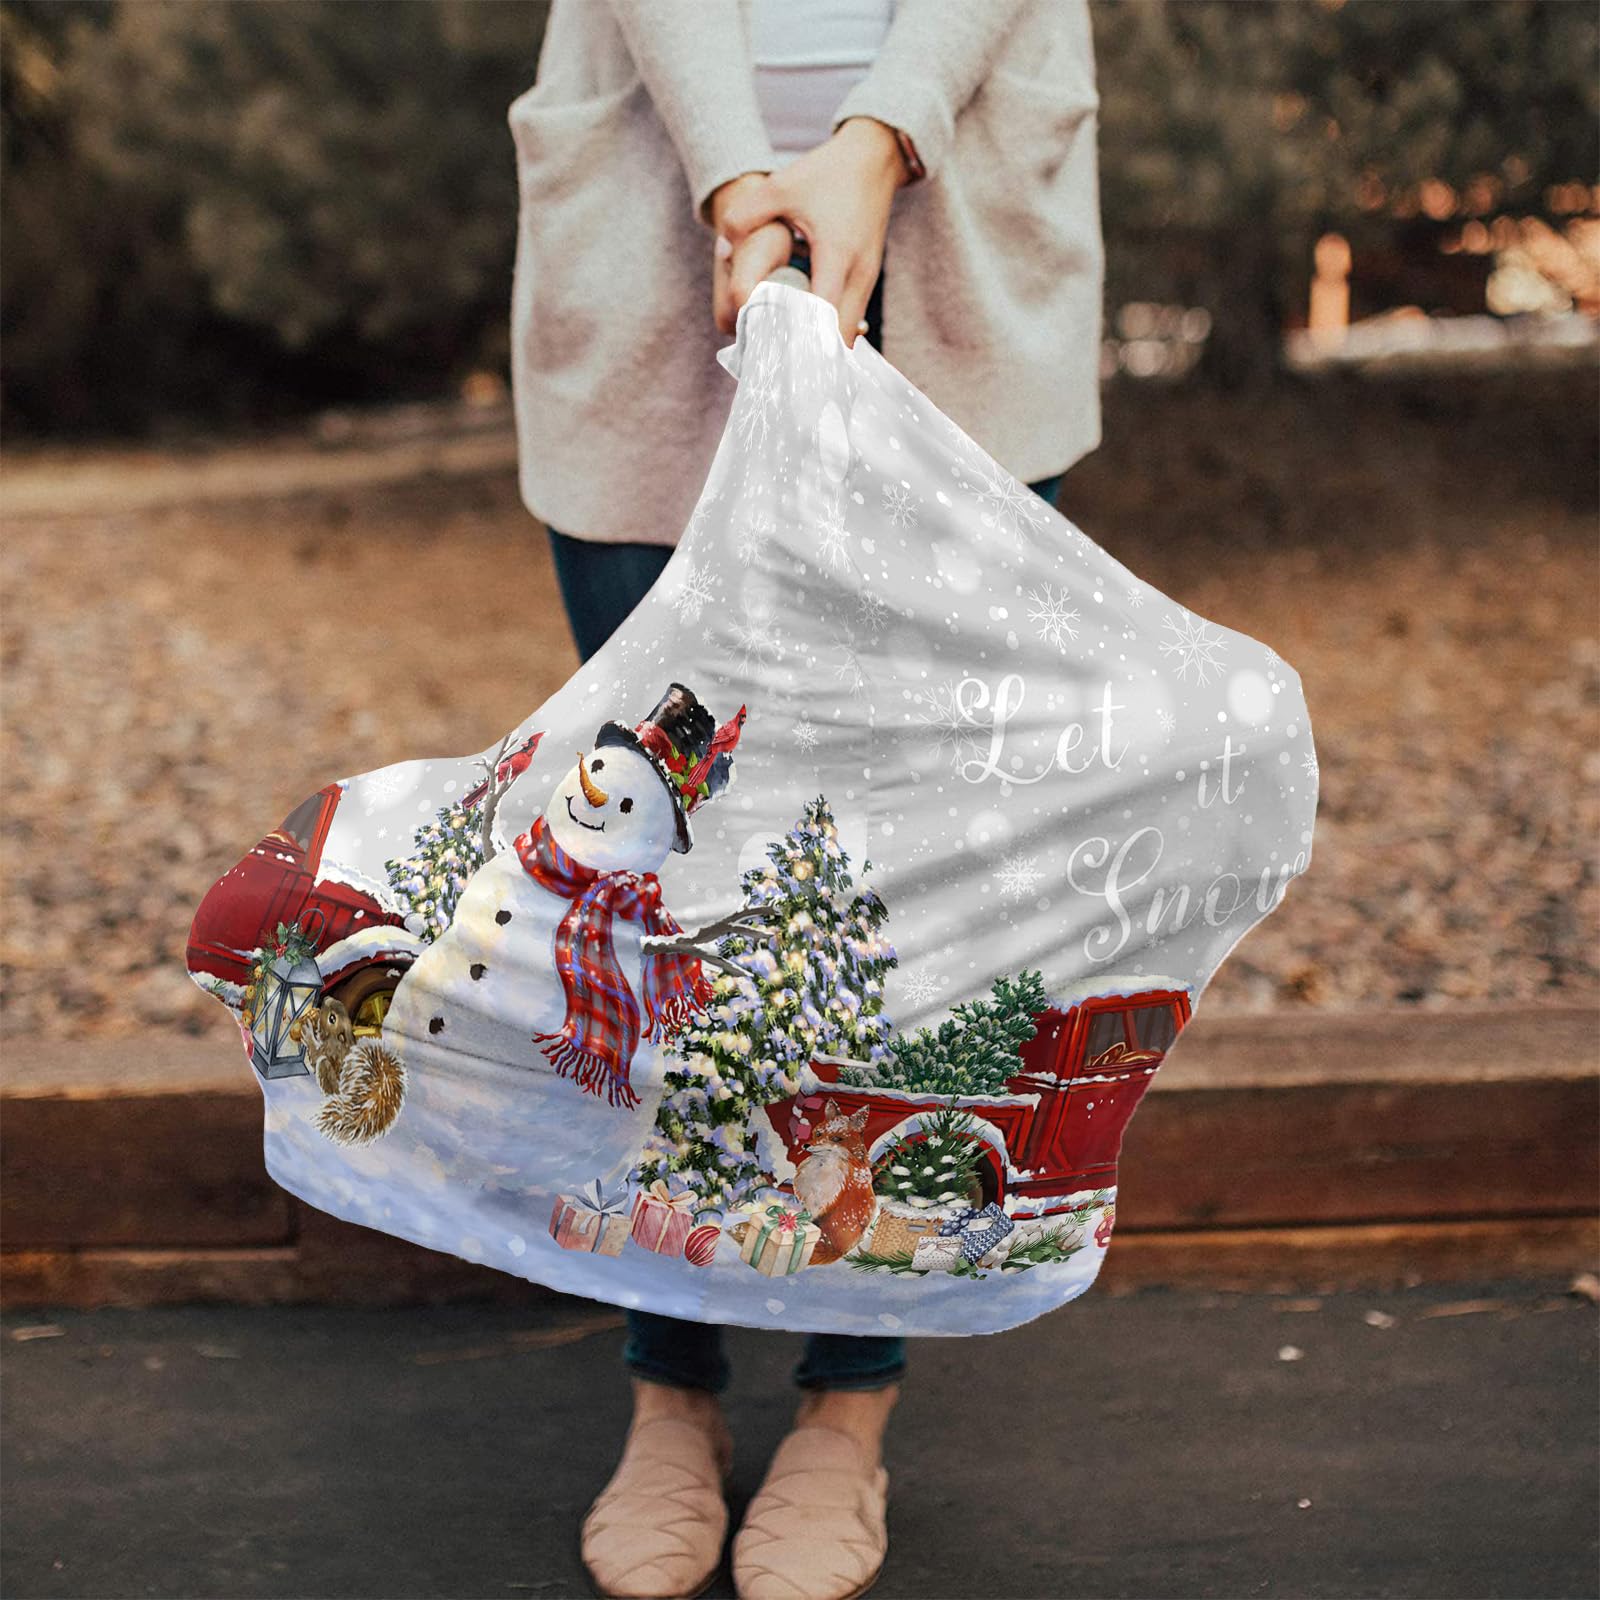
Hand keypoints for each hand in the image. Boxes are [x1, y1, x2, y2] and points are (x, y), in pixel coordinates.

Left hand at [714, 119, 907, 345]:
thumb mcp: (781, 187)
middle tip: (777, 360)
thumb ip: (745, 216)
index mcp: (837, 256)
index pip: (822, 318)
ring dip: (820, 343)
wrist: (874, 157)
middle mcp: (858, 275)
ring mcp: (868, 279)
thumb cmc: (828, 172)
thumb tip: (722, 249)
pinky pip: (849, 317)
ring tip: (787, 349)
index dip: (800, 341)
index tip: (775, 353)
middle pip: (839, 339)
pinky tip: (803, 328)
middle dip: (811, 354)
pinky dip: (829, 329)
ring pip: (847, 332)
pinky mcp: (867, 278)